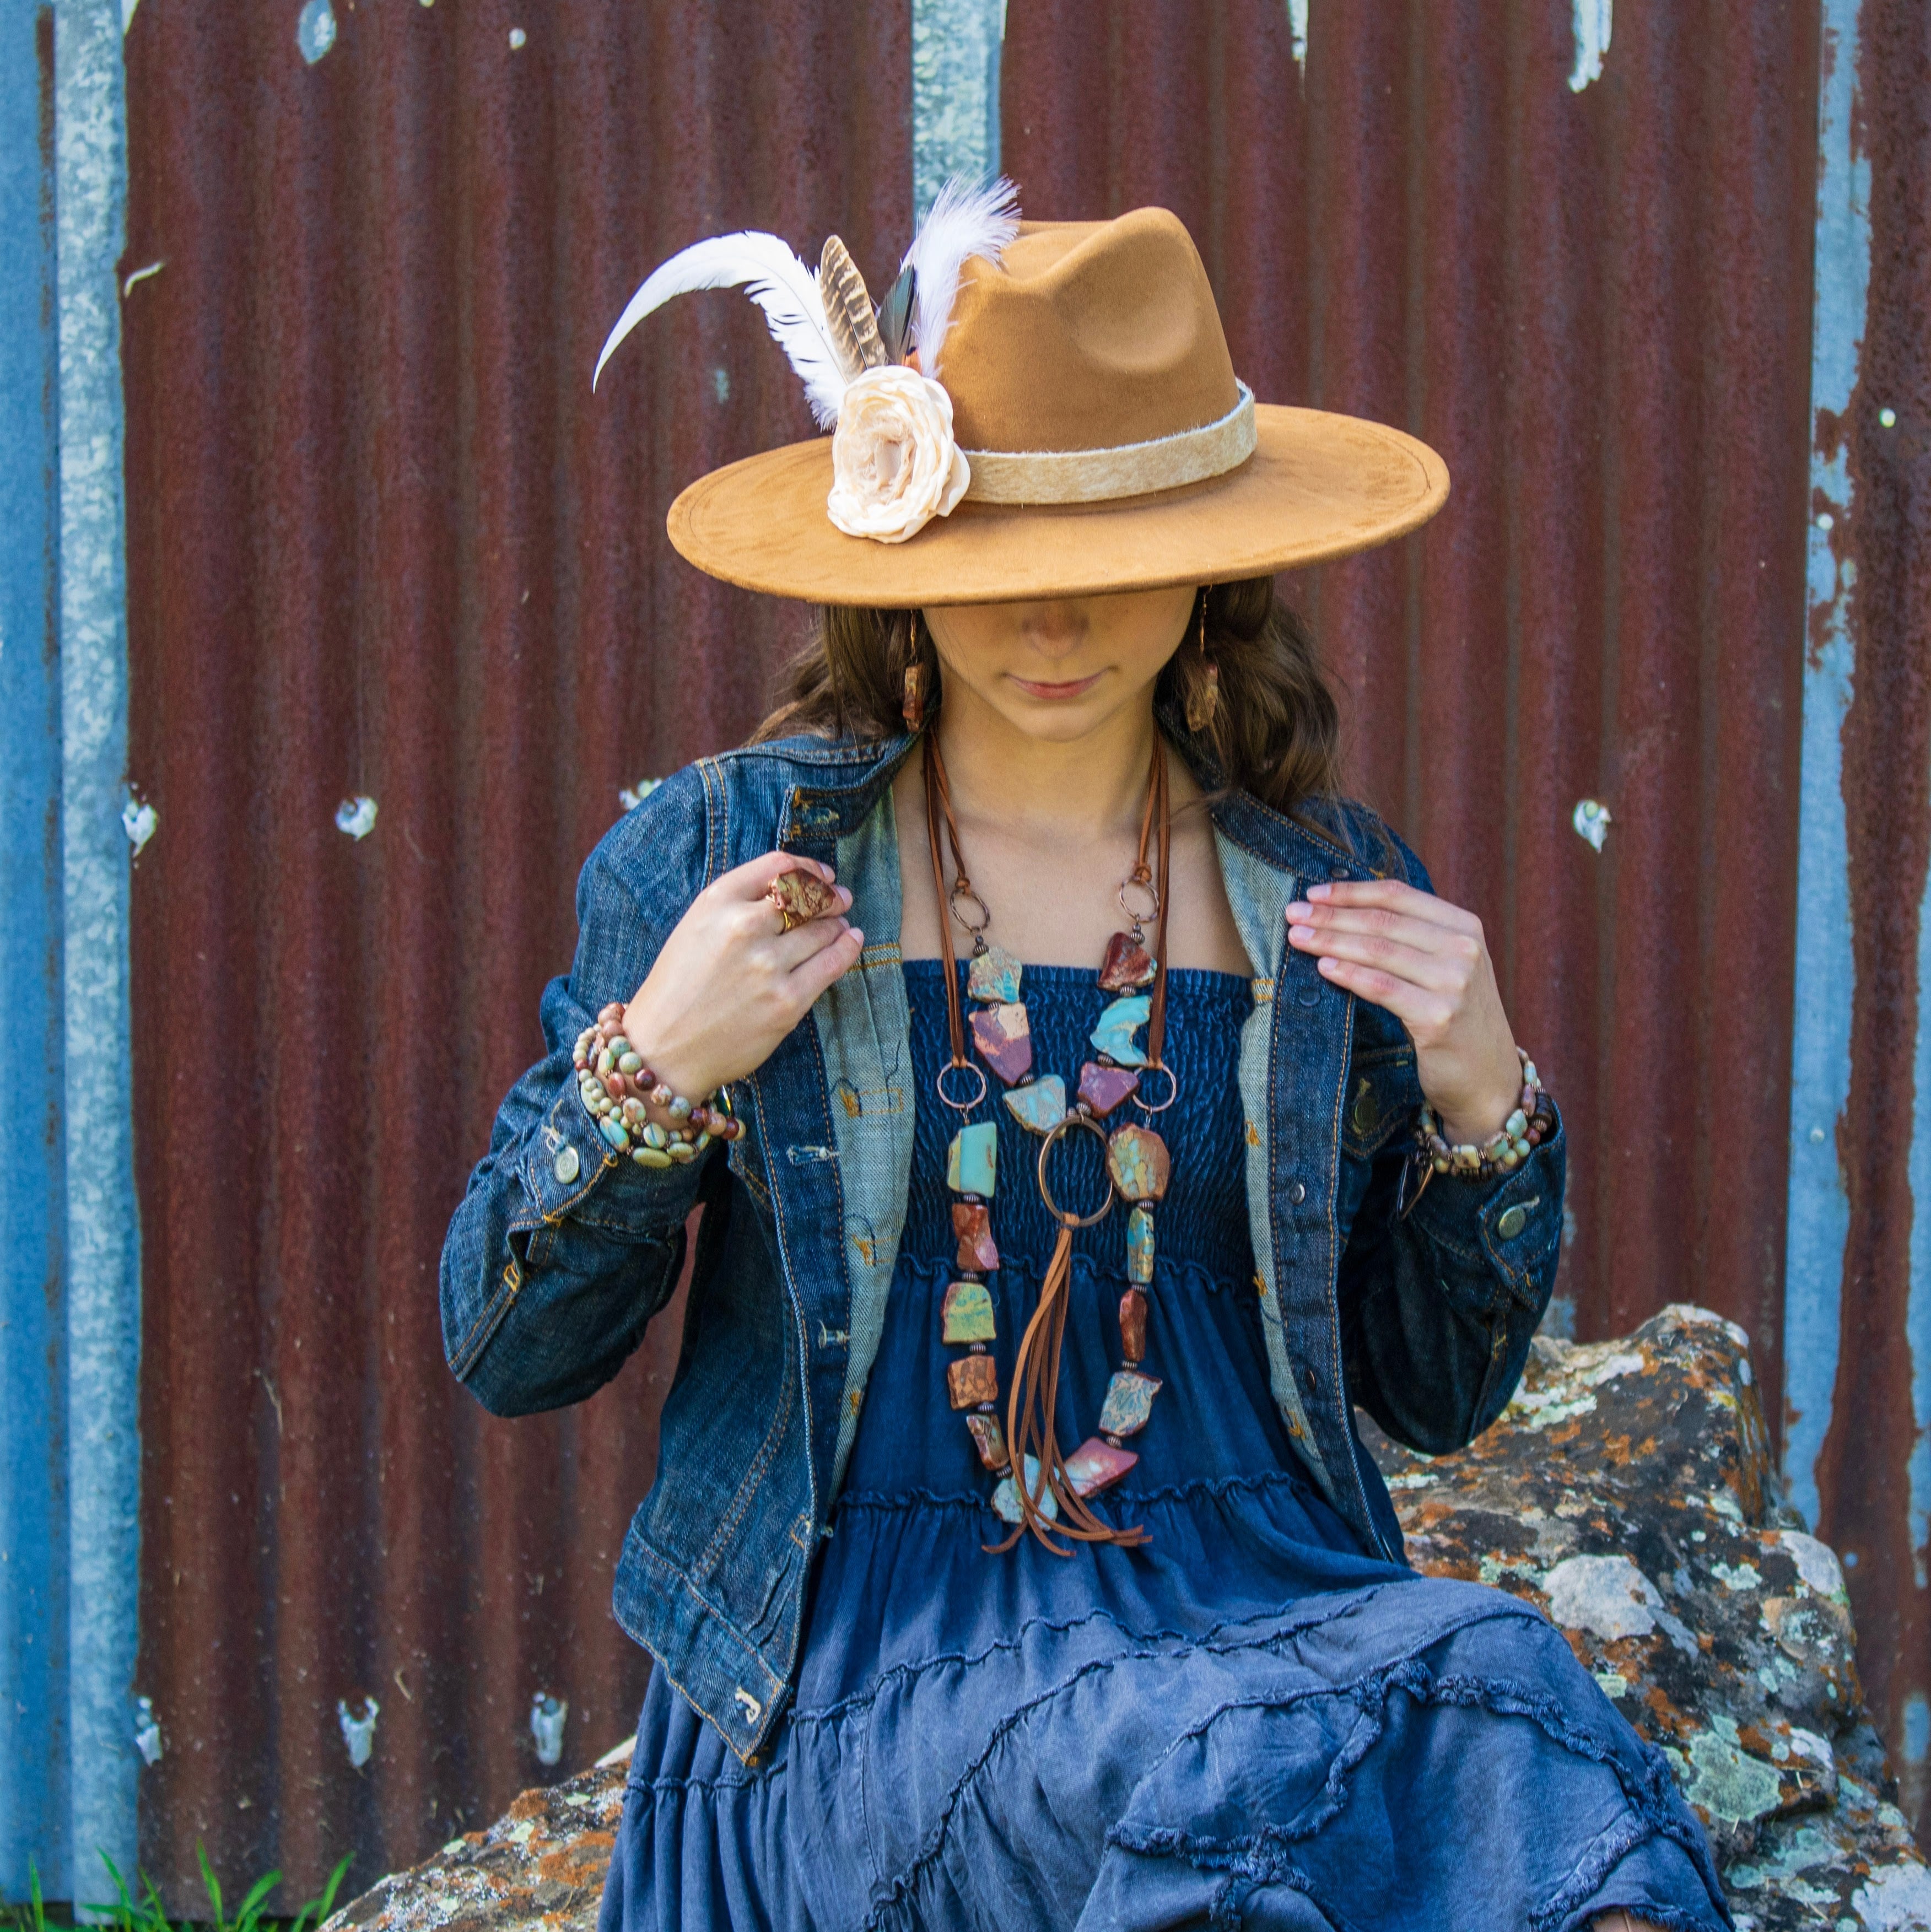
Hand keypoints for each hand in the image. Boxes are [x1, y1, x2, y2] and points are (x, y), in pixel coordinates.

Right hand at [621, 852, 862, 1102]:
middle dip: (830, 897)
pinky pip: (832, 964)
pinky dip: (848, 948)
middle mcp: (743, 927)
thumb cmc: (677, 990)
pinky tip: (852, 941)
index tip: (824, 876)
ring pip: (823, 929)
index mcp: (716, 903)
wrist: (663, 1051)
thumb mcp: (696, 929)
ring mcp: (767, 965)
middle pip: (807, 897)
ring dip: (839, 924)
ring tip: (843, 926)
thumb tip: (794, 889)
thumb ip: (737, 904)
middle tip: (840, 900)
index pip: (779, 867)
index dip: (809, 869)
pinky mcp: (787, 1002)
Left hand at [1285, 879, 1520, 1143]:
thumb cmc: (1456, 1016)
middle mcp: (1463, 949)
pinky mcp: (1438, 1018)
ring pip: (1378, 951)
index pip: (1398, 896)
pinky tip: (1323, 967)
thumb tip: (1341, 912)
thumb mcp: (1447, 966)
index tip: (1313, 892)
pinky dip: (1348, 974)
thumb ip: (1412, 938)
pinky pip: (1381, 988)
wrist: (1488, 1077)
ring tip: (1297, 938)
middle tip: (1293, 913)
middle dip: (1331, 915)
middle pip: (1383, 922)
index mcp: (1464, 926)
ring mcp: (1454, 983)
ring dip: (1331, 941)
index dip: (1351, 891)